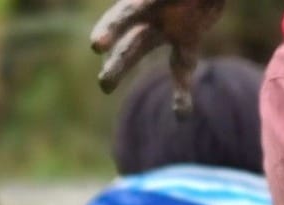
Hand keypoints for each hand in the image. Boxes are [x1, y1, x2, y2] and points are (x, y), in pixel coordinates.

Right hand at [90, 0, 225, 110]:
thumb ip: (163, 1)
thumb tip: (158, 4)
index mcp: (147, 0)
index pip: (126, 14)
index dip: (111, 28)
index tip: (96, 45)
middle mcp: (152, 14)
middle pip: (131, 40)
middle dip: (117, 61)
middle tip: (104, 84)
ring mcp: (167, 27)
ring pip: (139, 49)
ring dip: (121, 67)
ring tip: (104, 87)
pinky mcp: (187, 39)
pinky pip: (182, 67)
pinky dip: (182, 91)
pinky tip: (181, 115)